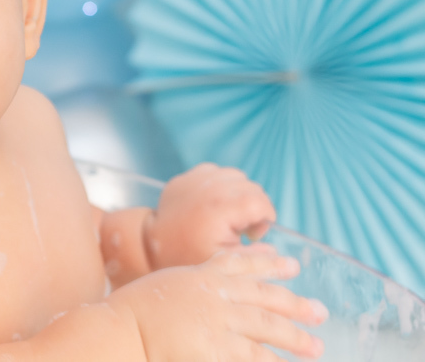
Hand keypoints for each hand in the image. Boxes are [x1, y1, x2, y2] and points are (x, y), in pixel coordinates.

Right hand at [108, 245, 327, 361]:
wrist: (121, 331)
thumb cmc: (133, 312)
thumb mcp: (164, 285)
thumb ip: (191, 285)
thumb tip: (206, 285)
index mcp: (200, 276)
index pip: (242, 264)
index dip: (269, 263)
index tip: (292, 264)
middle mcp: (215, 295)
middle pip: (264, 297)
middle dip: (295, 304)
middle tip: (320, 312)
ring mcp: (218, 321)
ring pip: (267, 328)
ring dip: (294, 338)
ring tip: (316, 348)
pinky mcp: (216, 348)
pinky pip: (253, 357)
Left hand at [146, 163, 275, 267]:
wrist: (152, 244)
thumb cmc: (189, 256)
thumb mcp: (226, 262)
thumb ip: (257, 258)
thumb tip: (281, 255)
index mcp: (221, 207)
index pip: (261, 201)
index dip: (264, 218)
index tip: (252, 234)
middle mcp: (210, 186)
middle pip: (251, 188)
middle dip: (253, 208)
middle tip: (240, 229)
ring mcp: (197, 177)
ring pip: (236, 177)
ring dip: (238, 194)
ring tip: (227, 216)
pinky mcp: (188, 176)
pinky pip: (217, 172)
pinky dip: (221, 186)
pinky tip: (214, 205)